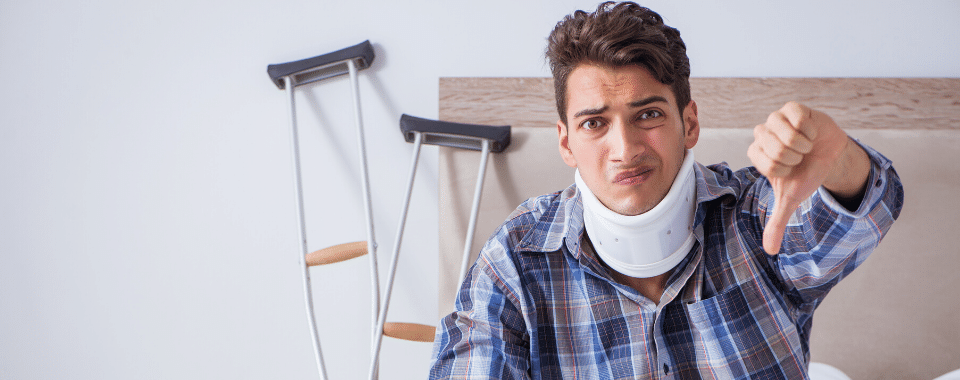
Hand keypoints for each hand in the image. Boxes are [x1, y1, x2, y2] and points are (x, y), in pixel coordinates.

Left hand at [748, 102, 848, 254]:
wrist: (829, 156)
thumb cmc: (805, 174)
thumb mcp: (791, 199)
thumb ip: (778, 222)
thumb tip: (770, 251)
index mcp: (756, 154)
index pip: (767, 163)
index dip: (785, 169)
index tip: (790, 169)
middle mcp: (761, 134)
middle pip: (776, 149)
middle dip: (795, 157)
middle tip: (800, 157)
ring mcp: (775, 119)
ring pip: (786, 134)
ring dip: (803, 144)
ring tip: (805, 146)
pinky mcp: (792, 108)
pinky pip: (798, 118)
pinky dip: (810, 129)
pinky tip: (811, 133)